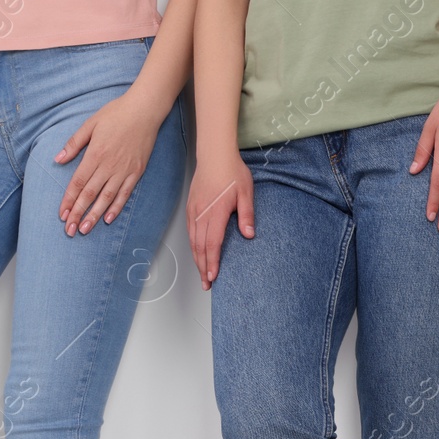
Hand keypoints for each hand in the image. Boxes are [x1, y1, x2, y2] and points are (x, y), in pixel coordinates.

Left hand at [56, 94, 163, 235]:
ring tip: (85, 230)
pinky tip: (108, 218)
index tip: (62, 215)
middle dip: (78, 214)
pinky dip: (116, 207)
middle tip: (70, 230)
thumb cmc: (116, 114)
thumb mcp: (90, 124)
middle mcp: (108, 165)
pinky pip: (125, 193)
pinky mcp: (136, 172)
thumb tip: (58, 159)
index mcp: (95, 154)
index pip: (78, 182)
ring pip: (106, 198)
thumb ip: (74, 143)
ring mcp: (124, 170)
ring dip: (95, 215)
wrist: (144, 111)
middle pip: (90, 194)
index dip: (69, 200)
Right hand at [187, 150, 254, 289]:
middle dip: (203, 267)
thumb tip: (249, 234)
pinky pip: (190, 231)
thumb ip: (247, 215)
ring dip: (197, 259)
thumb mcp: (246, 192)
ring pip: (193, 241)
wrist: (215, 155)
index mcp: (216, 212)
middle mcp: (202, 213)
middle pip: (200, 247)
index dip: (212, 262)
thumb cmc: (232, 171)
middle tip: (207, 284)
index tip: (213, 276)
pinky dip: (193, 246)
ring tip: (202, 273)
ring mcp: (195, 210)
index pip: (212, 243)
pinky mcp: (191, 207)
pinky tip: (197, 253)